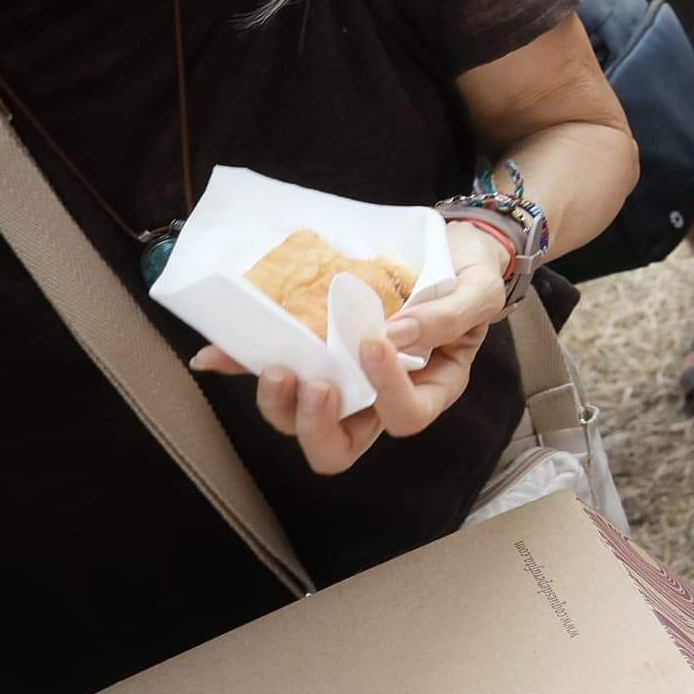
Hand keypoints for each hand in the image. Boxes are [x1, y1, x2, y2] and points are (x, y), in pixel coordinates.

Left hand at [189, 221, 509, 473]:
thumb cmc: (473, 276)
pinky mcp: (314, 352)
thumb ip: (448, 316)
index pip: (406, 416)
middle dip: (317, 426)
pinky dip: (242, 364)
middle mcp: (381, 398)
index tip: (373, 342)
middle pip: (341, 445)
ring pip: (301, 420)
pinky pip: (276, 369)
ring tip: (276, 367)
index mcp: (429, 389)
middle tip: (314, 384)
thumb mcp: (478, 291)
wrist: (453, 248)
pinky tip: (214, 356)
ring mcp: (343, 379)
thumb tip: (396, 333)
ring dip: (280, 403)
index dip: (387, 392)